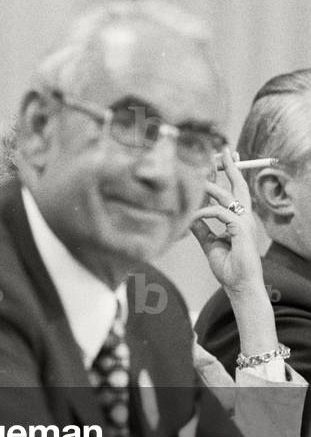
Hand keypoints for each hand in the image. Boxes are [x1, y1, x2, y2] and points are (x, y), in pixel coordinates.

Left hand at [190, 146, 263, 296]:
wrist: (239, 285)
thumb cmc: (228, 266)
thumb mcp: (210, 243)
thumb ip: (202, 229)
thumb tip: (190, 216)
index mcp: (239, 219)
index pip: (234, 192)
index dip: (229, 174)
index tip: (222, 159)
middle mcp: (244, 218)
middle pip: (239, 186)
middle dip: (231, 167)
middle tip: (223, 150)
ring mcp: (245, 223)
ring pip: (227, 196)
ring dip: (209, 187)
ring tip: (195, 180)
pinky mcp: (241, 230)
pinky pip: (220, 213)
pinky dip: (203, 212)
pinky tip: (191, 217)